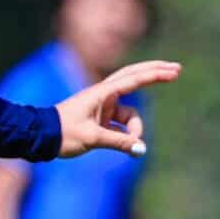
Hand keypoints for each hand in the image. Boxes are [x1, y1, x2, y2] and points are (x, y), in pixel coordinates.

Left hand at [56, 60, 180, 157]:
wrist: (41, 137)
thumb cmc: (63, 133)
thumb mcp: (92, 138)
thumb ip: (118, 142)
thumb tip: (141, 149)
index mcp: (102, 93)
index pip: (134, 79)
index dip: (156, 74)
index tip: (174, 71)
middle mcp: (105, 95)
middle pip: (135, 78)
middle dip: (155, 73)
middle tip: (178, 69)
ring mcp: (104, 106)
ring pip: (131, 114)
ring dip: (136, 129)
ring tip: (135, 147)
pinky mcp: (102, 119)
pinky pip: (123, 126)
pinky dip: (128, 135)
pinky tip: (131, 147)